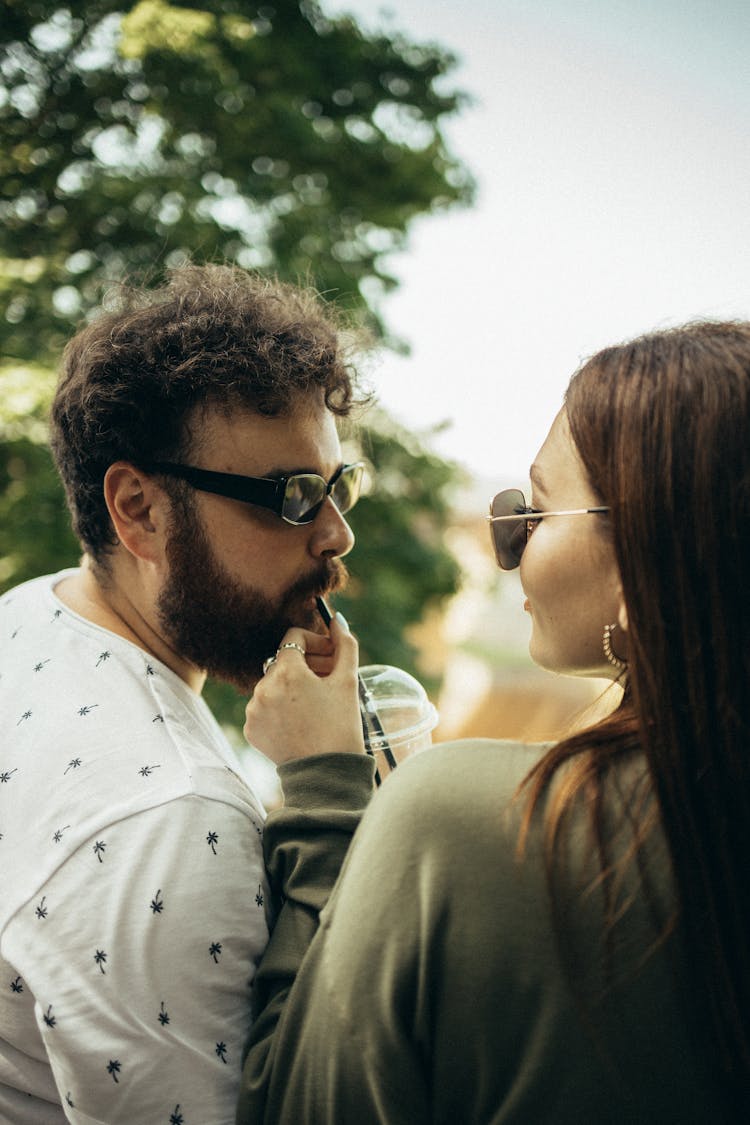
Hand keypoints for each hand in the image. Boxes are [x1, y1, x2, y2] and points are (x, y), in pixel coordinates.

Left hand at [244, 614, 365, 764]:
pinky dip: (280, 706)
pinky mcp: (251, 728)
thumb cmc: (341, 726)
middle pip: (284, 661)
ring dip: (293, 685)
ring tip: (316, 701)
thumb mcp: (347, 682)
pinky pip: (265, 706)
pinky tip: (301, 718)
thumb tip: (338, 620)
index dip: (316, 642)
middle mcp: (263, 687)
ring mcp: (254, 709)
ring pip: (274, 683)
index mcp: (287, 672)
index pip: (294, 638)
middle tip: (330, 676)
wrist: (326, 774)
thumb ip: (344, 645)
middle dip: (308, 664)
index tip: (330, 655)